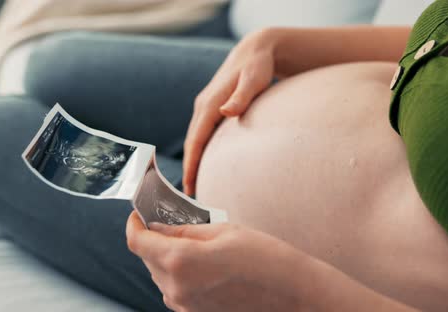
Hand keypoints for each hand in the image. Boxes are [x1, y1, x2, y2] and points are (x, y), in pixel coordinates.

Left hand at [125, 211, 313, 311]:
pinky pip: (174, 290)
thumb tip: (158, 227)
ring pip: (159, 275)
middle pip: (146, 258)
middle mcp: (176, 288)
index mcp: (180, 262)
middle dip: (153, 239)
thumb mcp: (223, 231)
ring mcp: (185, 306)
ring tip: (192, 244)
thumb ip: (183, 231)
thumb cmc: (265, 259)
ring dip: (165, 257)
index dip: (133, 224)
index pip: (137, 242)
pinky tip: (200, 264)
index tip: (137, 215)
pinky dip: (177, 273)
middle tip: (170, 223)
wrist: (295, 296)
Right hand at [183, 29, 277, 194]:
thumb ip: (241, 97)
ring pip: (196, 139)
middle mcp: (203, 107)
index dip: (191, 164)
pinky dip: (200, 150)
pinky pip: (202, 134)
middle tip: (191, 195)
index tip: (190, 186)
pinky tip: (206, 163)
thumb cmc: (257, 67)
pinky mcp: (211, 109)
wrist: (254, 51)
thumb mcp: (253, 80)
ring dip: (194, 161)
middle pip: (193, 143)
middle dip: (190, 169)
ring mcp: (205, 107)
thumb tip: (225, 112)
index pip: (196, 140)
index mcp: (209, 104)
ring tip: (195, 185)